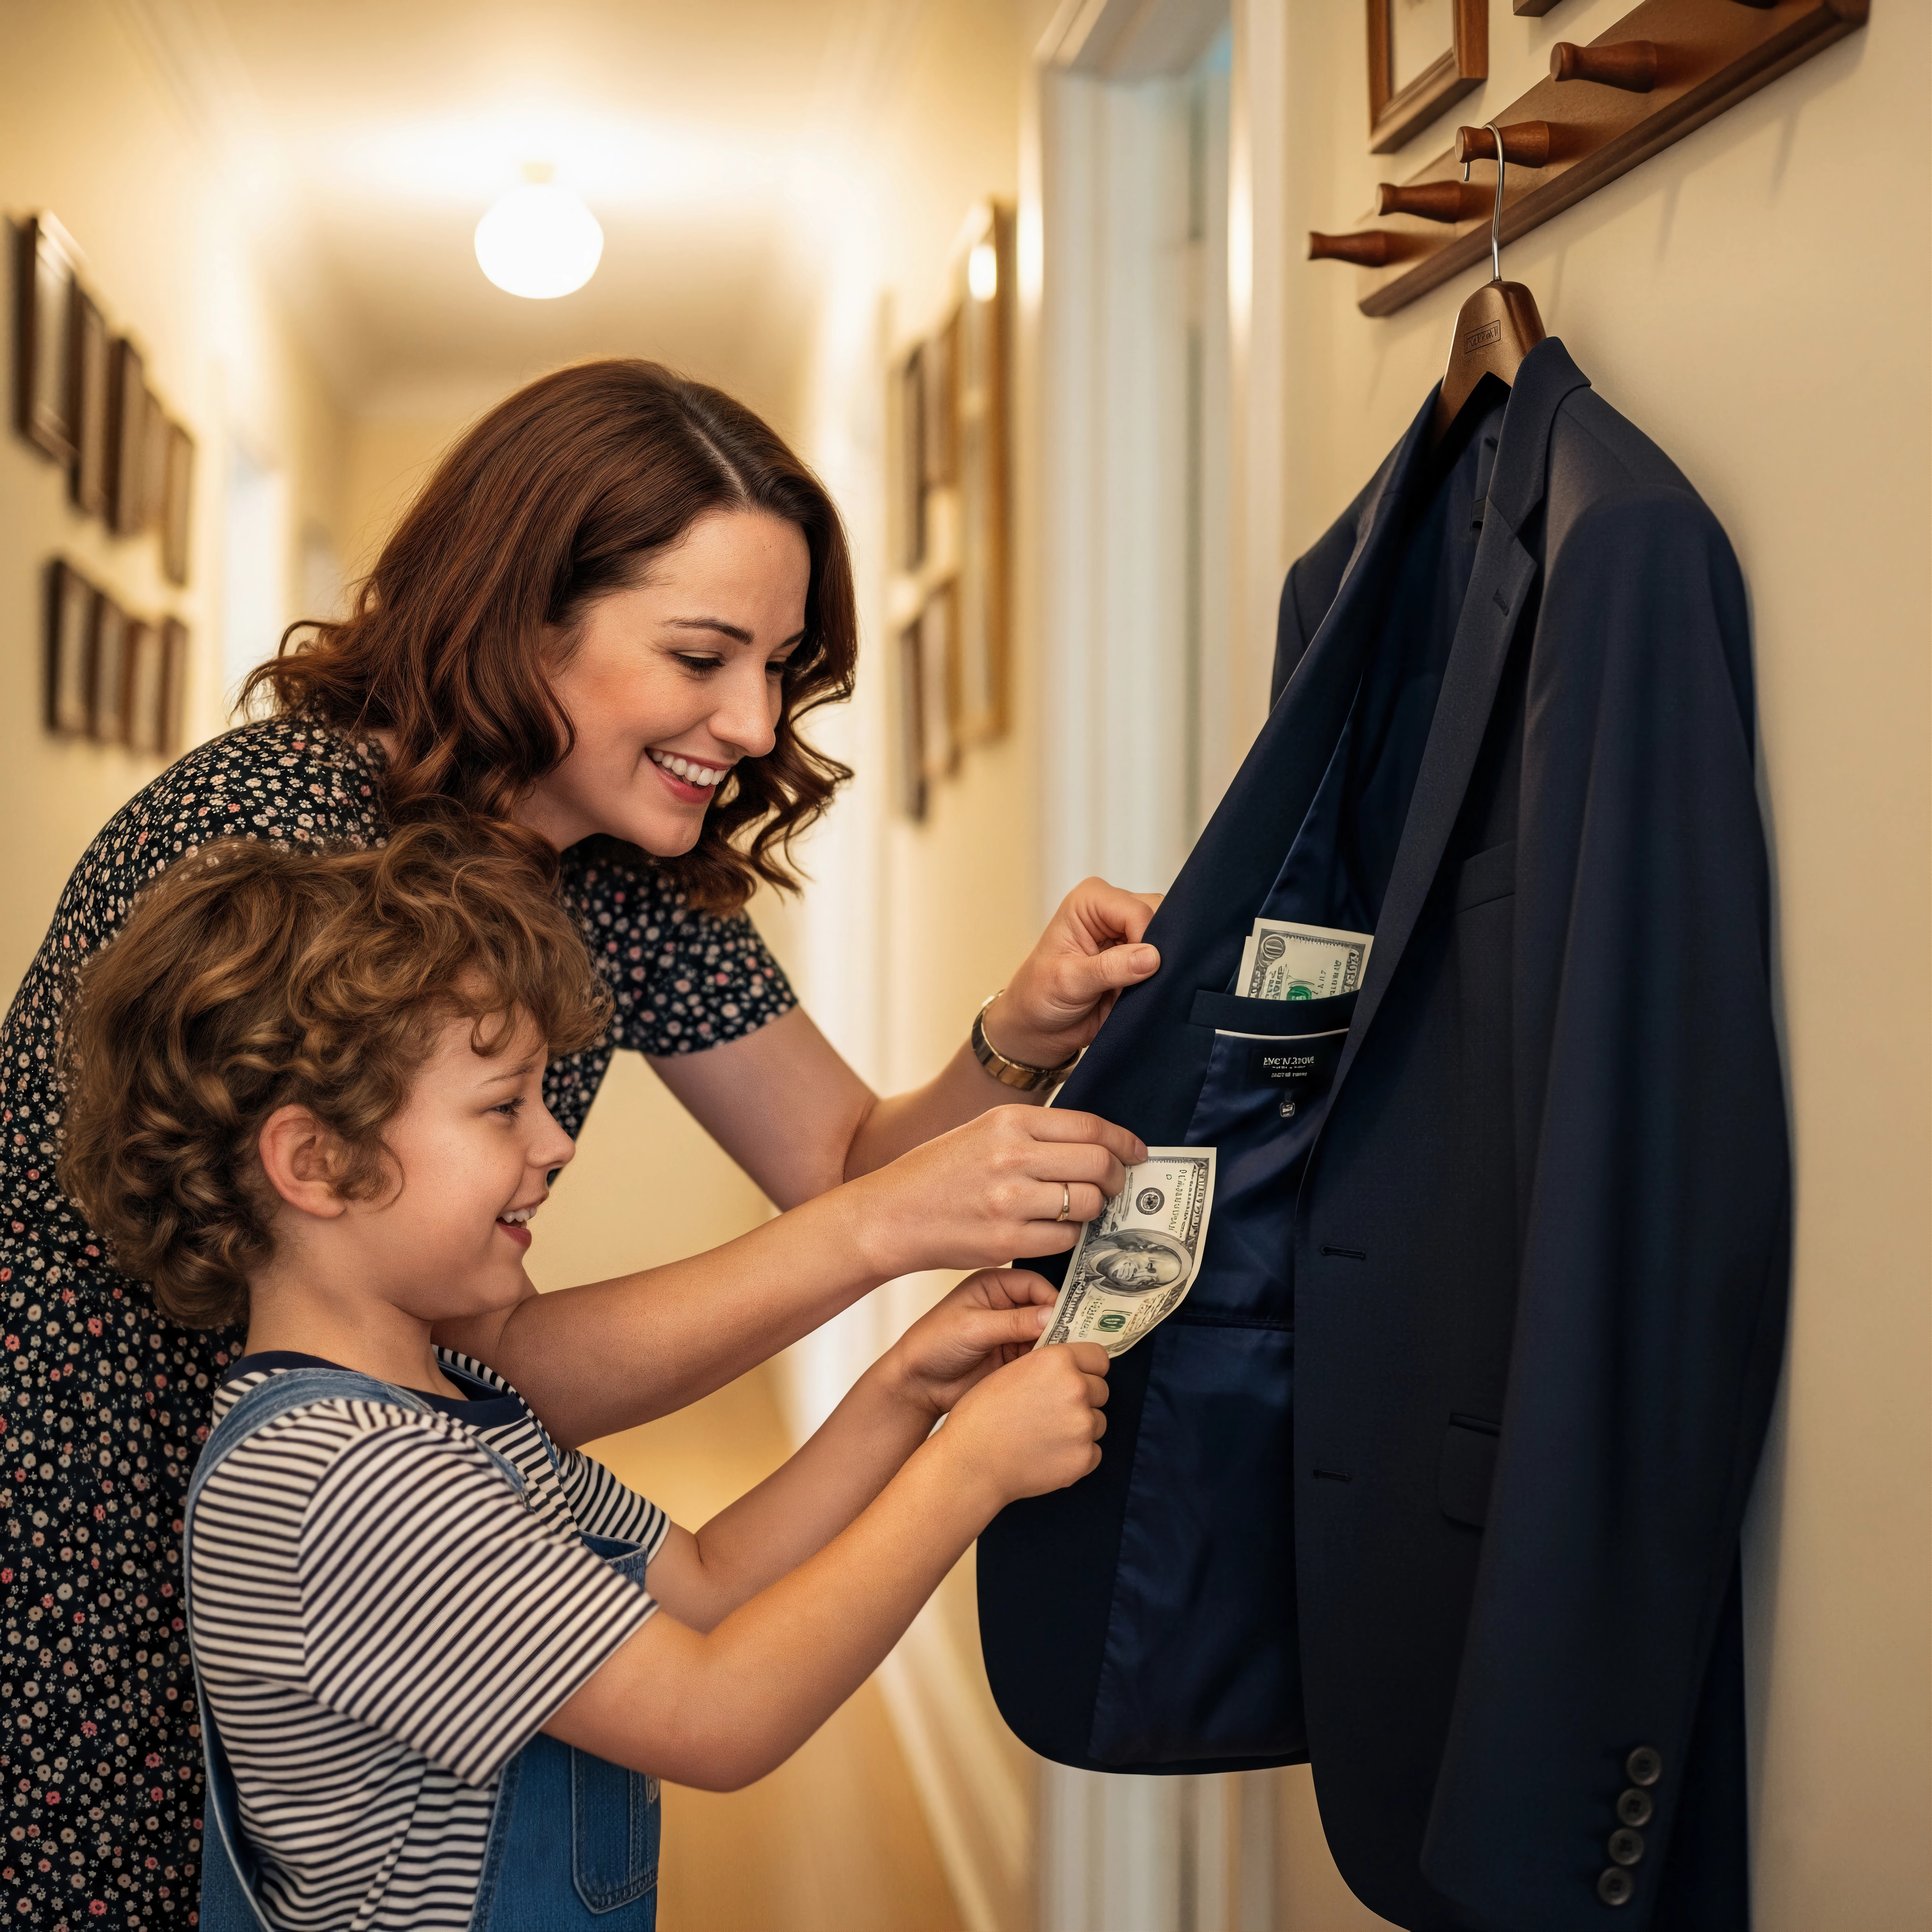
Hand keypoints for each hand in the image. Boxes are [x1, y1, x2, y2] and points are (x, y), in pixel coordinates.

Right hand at [847, 1105, 1144, 1278]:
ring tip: (1080, 1209)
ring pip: (1088, 1204)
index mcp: (1010, 1121)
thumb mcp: (983, 1132)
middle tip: (1115, 1185)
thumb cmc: (940, 1172)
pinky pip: (1065, 1240)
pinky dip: (1069, 1237)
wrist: (892, 1214)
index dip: (1123, 1142)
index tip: (1137, 1153)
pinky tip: (1054, 1230)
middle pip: (1098, 1165)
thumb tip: (1095, 1143)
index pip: (1091, 1127)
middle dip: (1117, 1178)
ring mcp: (1011, 1201)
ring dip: (1094, 1209)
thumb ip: (1035, 1133)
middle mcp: (1013, 1156)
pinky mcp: (1007, 1241)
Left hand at [881, 1269, 1060, 1419]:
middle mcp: (1006, 1306)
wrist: (917, 1385)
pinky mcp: (1013, 1359)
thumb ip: (1014, 1321)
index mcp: (994, 1285)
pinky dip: (1046, 1365)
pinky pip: (1038, 1359)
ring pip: (1046, 1336)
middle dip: (1059, 1325)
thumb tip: (1052, 1315)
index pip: (1035, 1285)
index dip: (1054, 1300)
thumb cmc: (932, 1344)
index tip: (1068, 1321)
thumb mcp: (973, 1327)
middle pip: (1045, 1310)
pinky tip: (1051, 1374)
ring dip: (1054, 1347)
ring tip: (1063, 1362)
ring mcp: (1011, 1334)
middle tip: (1073, 1343)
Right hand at [938, 1342, 1109, 1506]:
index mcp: (1057, 1361)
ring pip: (1097, 1421)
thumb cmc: (981, 1416)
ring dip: (1080, 1427)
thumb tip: (1070, 1369)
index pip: (1098, 1357)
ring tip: (1045, 1435)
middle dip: (1083, 1399)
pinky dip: (1077, 1454)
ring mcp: (1083, 1425)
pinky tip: (1049, 1455)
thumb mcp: (1010, 1371)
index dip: (1087, 1367)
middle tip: (1053, 1411)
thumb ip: (1046, 1366)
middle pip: (1100, 1390)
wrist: (971, 1463)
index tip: (1078, 1376)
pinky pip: (1093, 1451)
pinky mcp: (1084, 1457)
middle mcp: (1077, 1388)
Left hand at [986, 878, 1163, 1070]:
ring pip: (1171, 942)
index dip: (1146, 941)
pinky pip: (1168, 965)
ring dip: (1164, 969)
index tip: (1140, 974)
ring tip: (1144, 992)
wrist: (1038, 1028)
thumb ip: (1110, 968)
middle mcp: (1113, 911)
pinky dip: (1163, 981)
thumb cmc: (1039, 995)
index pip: (1138, 911)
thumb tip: (1153, 957)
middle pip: (1160, 919)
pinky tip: (1151, 995)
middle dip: (1160, 952)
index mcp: (1091, 901)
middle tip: (1148, 983)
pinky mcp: (1140, 959)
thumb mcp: (1069, 981)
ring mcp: (1129, 935)